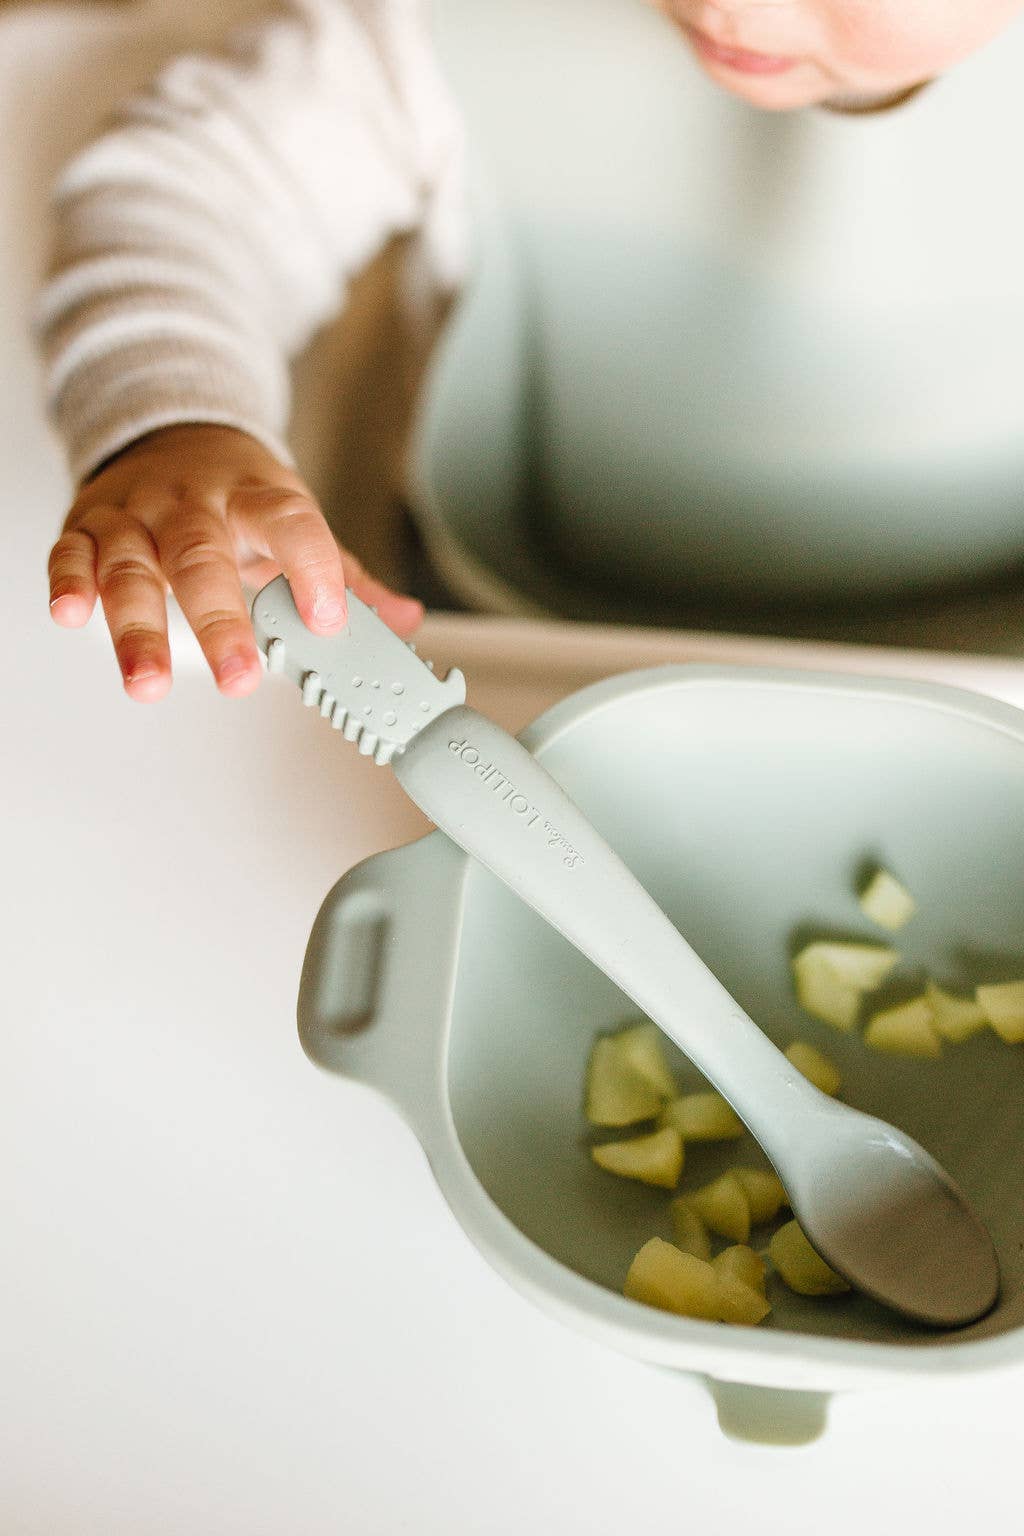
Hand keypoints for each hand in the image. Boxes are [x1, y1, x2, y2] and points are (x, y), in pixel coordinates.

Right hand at [47, 423, 423, 700]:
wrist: (171, 431)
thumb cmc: (236, 492)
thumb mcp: (293, 519)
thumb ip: (345, 576)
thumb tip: (404, 620)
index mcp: (256, 498)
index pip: (290, 525)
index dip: (312, 568)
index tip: (328, 619)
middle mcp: (193, 504)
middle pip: (204, 559)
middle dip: (219, 623)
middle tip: (238, 679)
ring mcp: (137, 515)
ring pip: (132, 567)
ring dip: (137, 627)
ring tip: (148, 682)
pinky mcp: (90, 526)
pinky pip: (72, 552)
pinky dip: (70, 582)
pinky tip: (74, 615)